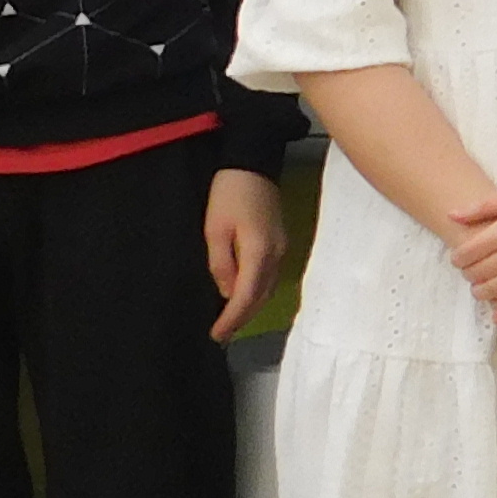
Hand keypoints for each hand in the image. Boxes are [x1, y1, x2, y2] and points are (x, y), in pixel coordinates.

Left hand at [202, 167, 286, 341]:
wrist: (253, 163)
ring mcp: (282, 248)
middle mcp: (276, 255)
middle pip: (261, 297)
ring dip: (250, 307)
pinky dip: (256, 292)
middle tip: (221, 334)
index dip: (232, 318)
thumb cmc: (229, 194)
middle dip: (242, 318)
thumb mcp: (215, 229)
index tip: (217, 334)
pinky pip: (269, 277)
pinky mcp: (280, 242)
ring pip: (267, 289)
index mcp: (259, 252)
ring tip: (230, 320)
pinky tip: (242, 295)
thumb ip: (221, 263)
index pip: (246, 295)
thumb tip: (227, 291)